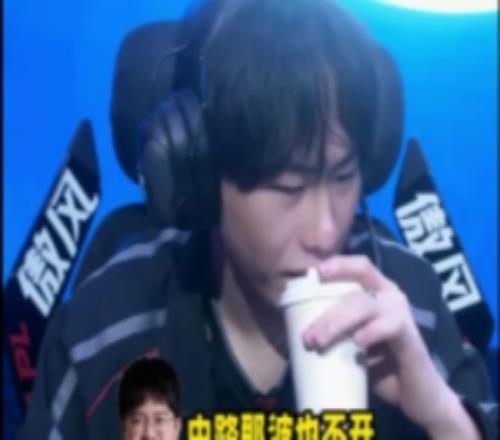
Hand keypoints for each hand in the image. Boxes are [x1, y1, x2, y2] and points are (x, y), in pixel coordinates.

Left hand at [302, 255, 478, 437]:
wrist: (415, 394)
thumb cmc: (378, 363)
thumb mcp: (351, 342)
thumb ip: (335, 329)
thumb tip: (298, 329)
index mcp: (375, 291)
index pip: (359, 266)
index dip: (339, 264)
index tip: (316, 271)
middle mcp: (390, 296)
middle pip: (355, 287)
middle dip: (327, 310)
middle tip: (307, 336)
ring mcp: (401, 313)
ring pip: (364, 305)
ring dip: (337, 322)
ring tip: (319, 342)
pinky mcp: (411, 336)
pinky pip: (390, 325)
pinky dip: (370, 332)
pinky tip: (357, 343)